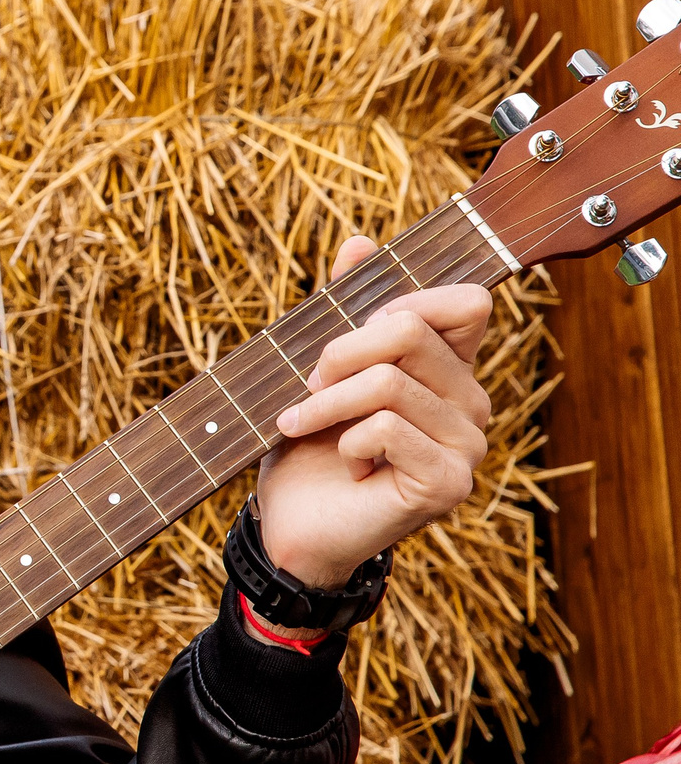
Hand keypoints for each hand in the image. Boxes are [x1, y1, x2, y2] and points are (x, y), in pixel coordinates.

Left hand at [257, 235, 491, 593]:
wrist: (291, 522)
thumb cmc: (306, 443)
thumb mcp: (317, 368)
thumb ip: (342, 307)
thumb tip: (360, 242)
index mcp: (450, 368)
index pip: (467, 302)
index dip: (403, 300)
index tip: (350, 328)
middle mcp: (472, 403)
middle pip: (407, 332)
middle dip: (336, 353)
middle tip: (306, 386)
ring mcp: (468, 446)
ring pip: (388, 382)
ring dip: (325, 402)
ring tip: (301, 423)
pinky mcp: (449, 484)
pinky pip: (386, 428)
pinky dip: (344, 440)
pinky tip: (345, 463)